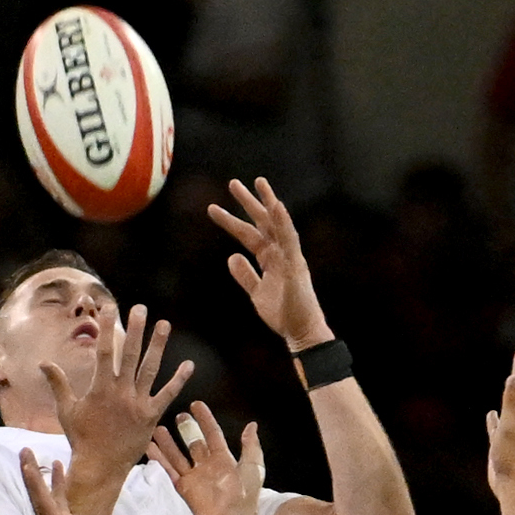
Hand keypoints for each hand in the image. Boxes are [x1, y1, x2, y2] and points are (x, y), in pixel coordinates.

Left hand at [16, 450, 107, 514]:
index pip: (42, 504)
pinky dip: (57, 481)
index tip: (25, 465)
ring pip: (45, 494)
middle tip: (23, 449)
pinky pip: (58, 496)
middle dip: (30, 472)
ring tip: (33, 452)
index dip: (35, 485)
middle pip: (37, 495)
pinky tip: (57, 465)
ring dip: (39, 474)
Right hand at [35, 301, 184, 487]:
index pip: (104, 351)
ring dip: (158, 346)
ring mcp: (138, 404)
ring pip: (150, 369)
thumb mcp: (67, 410)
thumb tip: (43, 362)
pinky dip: (179, 380)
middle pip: (129, 354)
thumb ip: (58, 384)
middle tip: (140, 308)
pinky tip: (188, 365)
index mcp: (100, 389)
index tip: (109, 307)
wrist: (100, 467)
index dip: (106, 328)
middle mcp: (120, 393)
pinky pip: (167, 395)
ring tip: (164, 324)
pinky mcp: (152, 417)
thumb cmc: (81, 439)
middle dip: (135, 329)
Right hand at [145, 400, 269, 514]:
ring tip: (156, 428)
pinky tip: (149, 447)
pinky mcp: (182, 489)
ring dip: (167, 443)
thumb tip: (251, 425)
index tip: (196, 405)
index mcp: (223, 459)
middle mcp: (206, 466)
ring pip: (177, 455)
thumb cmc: (245, 496)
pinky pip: (168, 471)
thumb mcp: (252, 468)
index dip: (205, 419)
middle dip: (185, 429)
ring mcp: (193, 478)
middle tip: (177, 415)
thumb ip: (251, 446)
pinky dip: (158, 460)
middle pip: (192, 443)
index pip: (212, 434)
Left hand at [207, 178, 330, 350]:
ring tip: (258, 182)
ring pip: (278, 224)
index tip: (213, 208)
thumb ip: (245, 275)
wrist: (300, 332)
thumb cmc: (283, 314)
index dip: (231, 221)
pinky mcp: (296, 266)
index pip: (249, 235)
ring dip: (269, 202)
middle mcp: (281, 253)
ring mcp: (289, 257)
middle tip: (233, 183)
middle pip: (262, 222)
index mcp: (271, 259)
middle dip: (248, 202)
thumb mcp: (257, 293)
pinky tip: (276, 206)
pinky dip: (284, 222)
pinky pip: (290, 240)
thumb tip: (231, 256)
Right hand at [484, 341, 514, 506]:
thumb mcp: (511, 424)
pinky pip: (496, 427)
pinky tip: (490, 416)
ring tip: (508, 381)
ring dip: (509, 392)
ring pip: (509, 407)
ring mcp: (510, 433)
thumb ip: (512, 400)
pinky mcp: (500, 446)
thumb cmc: (513, 457)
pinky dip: (493, 419)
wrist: (514, 486)